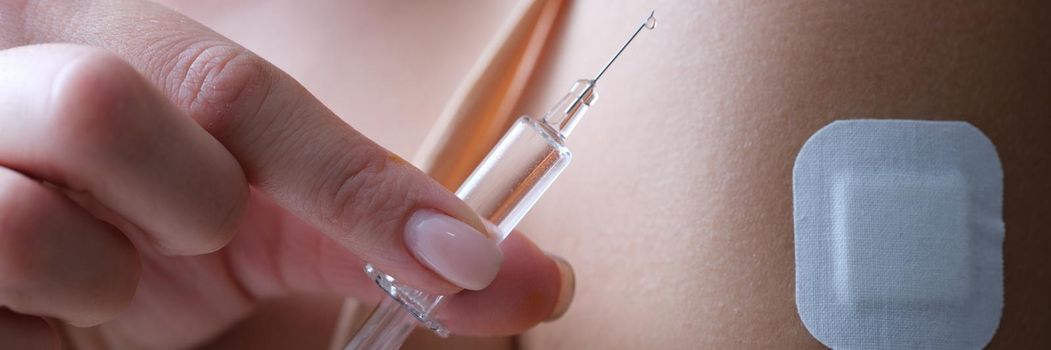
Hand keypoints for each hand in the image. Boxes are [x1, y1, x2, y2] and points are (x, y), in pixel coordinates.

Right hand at [0, 1, 571, 347]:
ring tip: (106, 272)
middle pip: (105, 102)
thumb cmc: (155, 218)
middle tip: (186, 228)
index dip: (354, 182)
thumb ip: (373, 227)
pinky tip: (45, 306)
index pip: (238, 91)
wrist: (42, 252)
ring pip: (25, 221)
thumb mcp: (260, 209)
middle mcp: (22, 70)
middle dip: (182, 203)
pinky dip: (42, 323)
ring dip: (103, 278)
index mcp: (117, 35)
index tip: (464, 262)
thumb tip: (527, 275)